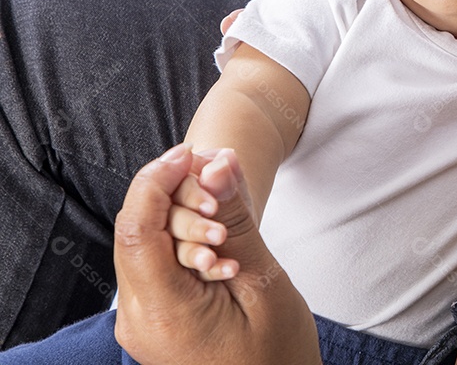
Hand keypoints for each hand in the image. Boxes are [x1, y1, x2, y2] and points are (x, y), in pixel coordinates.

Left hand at [114, 144, 320, 364]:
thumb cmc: (279, 353)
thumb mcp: (264, 283)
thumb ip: (236, 219)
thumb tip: (216, 160)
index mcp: (163, 314)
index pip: (136, 229)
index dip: (157, 178)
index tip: (192, 152)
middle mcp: (138, 318)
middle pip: (137, 231)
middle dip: (176, 196)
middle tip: (223, 183)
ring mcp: (143, 320)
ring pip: (146, 244)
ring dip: (183, 217)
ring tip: (228, 220)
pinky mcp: (154, 318)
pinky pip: (157, 264)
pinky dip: (184, 240)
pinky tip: (220, 239)